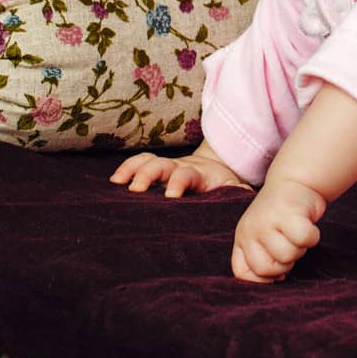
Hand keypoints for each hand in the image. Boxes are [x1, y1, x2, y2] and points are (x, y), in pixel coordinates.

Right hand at [109, 147, 248, 197]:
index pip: (186, 176)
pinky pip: (139, 162)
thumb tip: (242, 195)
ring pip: (146, 161)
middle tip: (136, 189)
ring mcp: (166, 166)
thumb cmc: (223, 185)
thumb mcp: (234, 187)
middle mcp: (179, 167)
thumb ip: (236, 192)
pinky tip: (113, 182)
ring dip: (131, 169)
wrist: (217, 166)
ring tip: (117, 183)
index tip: (170, 195)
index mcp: (198, 175)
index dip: (178, 183)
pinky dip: (126, 168)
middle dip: (147, 174)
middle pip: (160, 165)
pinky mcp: (156, 168)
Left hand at [231, 178, 325, 283]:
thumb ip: (265, 259)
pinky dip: (312, 236)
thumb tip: (276, 280)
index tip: (276, 263)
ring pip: (288, 255)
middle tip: (289, 242)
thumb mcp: (265, 238)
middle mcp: (250, 230)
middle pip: (267, 269)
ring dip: (299, 247)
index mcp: (242, 238)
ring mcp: (267, 221)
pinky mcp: (288, 212)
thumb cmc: (281, 217)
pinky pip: (304, 239)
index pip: (243, 274)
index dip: (262, 277)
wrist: (295, 182)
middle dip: (284, 262)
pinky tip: (307, 223)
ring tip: (296, 230)